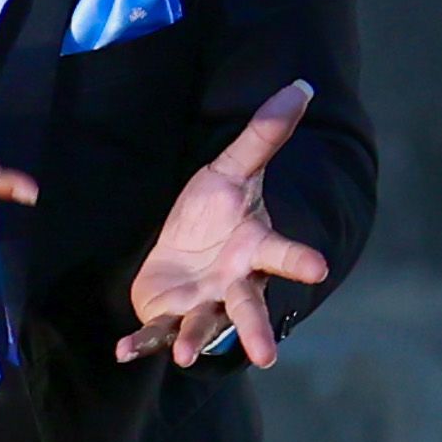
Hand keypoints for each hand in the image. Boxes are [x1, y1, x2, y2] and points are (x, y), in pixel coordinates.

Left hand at [119, 81, 332, 367]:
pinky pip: (156, 333)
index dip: (298, 261)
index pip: (281, 254)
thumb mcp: (234, 168)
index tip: (318, 269)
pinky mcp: (169, 317)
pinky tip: (123, 352)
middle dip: (256, 331)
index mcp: (254, 248)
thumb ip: (265, 133)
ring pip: (203, 328)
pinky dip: (142, 344)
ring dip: (195, 342)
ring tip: (187, 356)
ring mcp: (202, 305)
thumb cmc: (216, 211)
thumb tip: (302, 85)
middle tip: (267, 356)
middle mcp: (233, 284)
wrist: (183, 247)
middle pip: (248, 308)